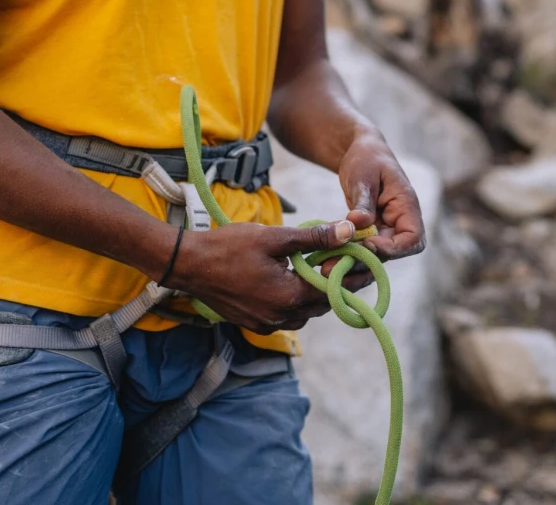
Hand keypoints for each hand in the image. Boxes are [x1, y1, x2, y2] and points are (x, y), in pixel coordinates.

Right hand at [172, 220, 373, 333]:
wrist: (187, 265)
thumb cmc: (228, 246)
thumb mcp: (275, 237)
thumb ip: (315, 238)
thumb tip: (349, 231)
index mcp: (288, 297)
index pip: (333, 289)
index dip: (352, 275)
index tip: (368, 262)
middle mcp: (280, 318)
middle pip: (322, 304)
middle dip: (339, 284)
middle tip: (352, 264)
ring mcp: (266, 324)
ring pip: (306, 311)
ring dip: (318, 293)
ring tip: (327, 268)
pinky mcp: (255, 323)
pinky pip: (287, 314)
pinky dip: (299, 299)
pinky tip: (298, 279)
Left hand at [337, 128, 425, 260]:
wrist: (360, 152)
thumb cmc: (366, 158)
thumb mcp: (363, 176)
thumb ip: (363, 201)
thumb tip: (358, 223)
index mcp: (407, 206)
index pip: (413, 239)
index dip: (393, 248)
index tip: (367, 244)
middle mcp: (400, 223)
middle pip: (392, 254)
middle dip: (365, 263)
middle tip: (336, 265)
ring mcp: (385, 230)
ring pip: (375, 257)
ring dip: (352, 264)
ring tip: (326, 268)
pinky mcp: (370, 234)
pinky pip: (362, 251)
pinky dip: (346, 256)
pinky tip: (326, 259)